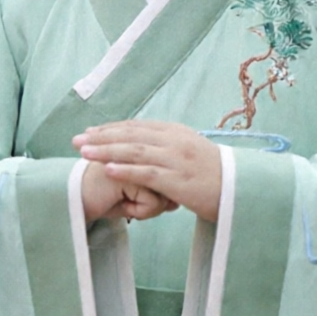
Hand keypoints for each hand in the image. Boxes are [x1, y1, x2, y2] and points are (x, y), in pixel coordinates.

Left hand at [76, 121, 223, 222]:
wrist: (239, 188)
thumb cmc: (214, 175)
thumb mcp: (191, 153)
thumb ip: (170, 147)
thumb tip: (147, 146)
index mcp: (177, 133)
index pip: (138, 126)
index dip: (112, 128)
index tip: (91, 132)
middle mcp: (175, 141)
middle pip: (132, 135)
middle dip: (102, 137)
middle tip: (77, 140)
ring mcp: (177, 159)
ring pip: (135, 152)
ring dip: (107, 151)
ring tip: (84, 152)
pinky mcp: (177, 180)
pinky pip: (146, 173)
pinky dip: (125, 170)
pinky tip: (107, 170)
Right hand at [78, 157, 172, 224]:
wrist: (72, 198)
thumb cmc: (103, 198)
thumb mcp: (134, 199)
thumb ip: (156, 197)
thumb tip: (175, 204)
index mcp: (149, 151)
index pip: (172, 178)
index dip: (159, 197)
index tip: (135, 196)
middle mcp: (148, 153)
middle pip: (171, 188)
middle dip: (152, 204)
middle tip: (124, 198)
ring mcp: (141, 161)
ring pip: (164, 197)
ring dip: (144, 208)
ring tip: (120, 200)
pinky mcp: (132, 174)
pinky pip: (152, 203)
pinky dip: (137, 212)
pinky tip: (116, 202)